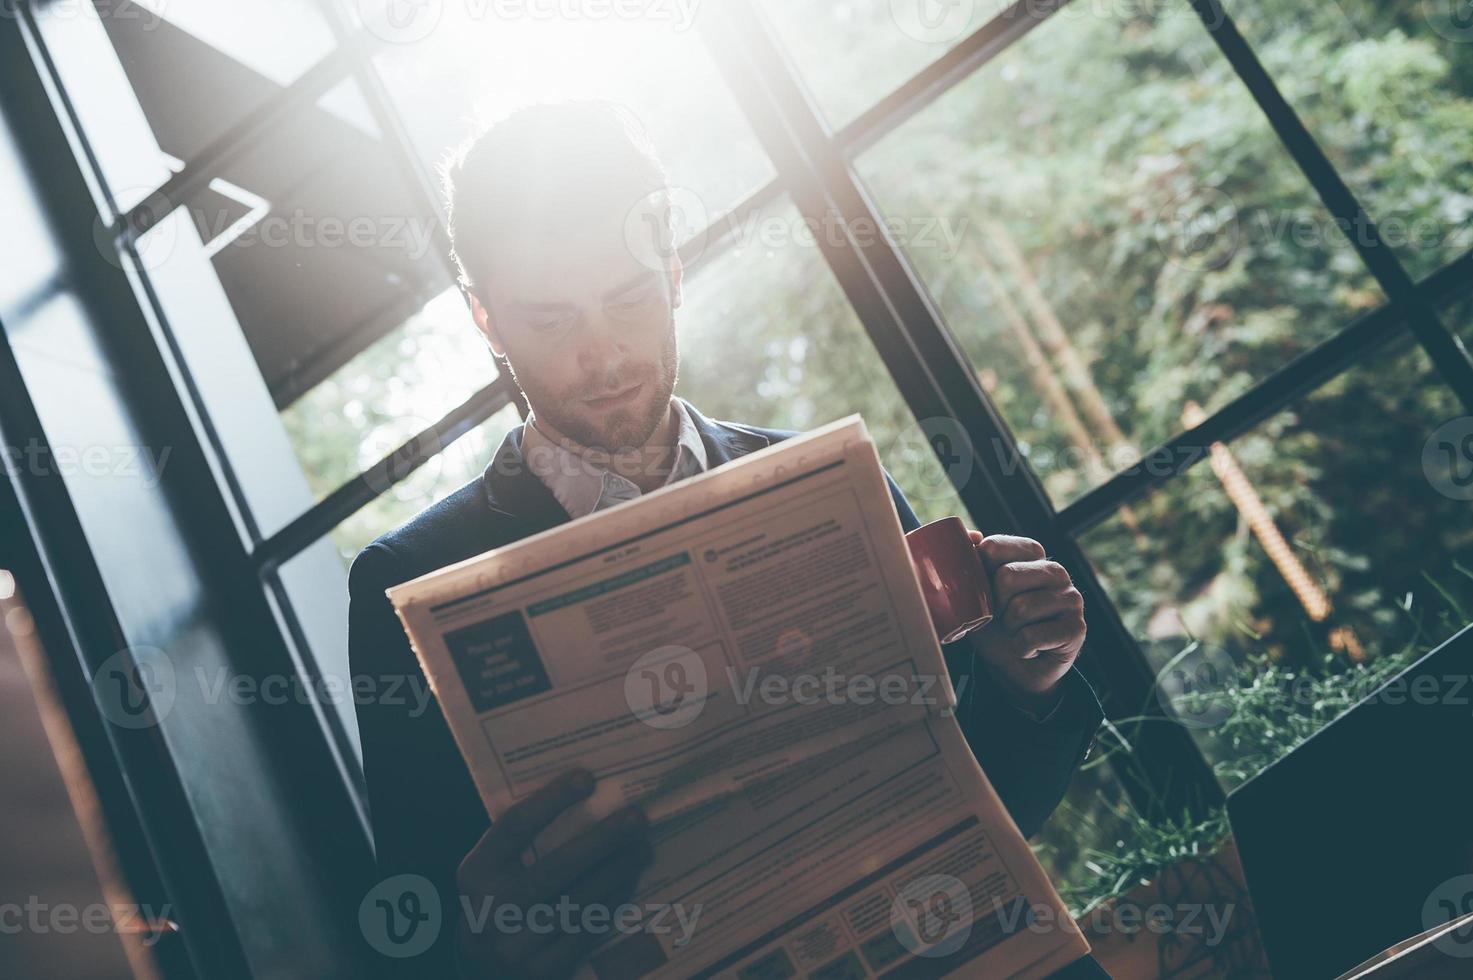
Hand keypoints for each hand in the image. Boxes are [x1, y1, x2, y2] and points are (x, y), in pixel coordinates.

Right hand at [457, 769, 652, 978]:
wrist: (484, 968)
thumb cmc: (500, 899)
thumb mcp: (495, 869)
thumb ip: (524, 840)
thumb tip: (586, 798)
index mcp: (477, 873)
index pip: (515, 827)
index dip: (552, 800)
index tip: (587, 777)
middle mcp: (492, 910)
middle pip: (557, 867)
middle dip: (602, 839)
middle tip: (636, 817)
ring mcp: (516, 945)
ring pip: (579, 901)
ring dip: (617, 871)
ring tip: (642, 848)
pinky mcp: (542, 971)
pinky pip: (586, 931)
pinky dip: (611, 902)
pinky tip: (628, 882)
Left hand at [967, 532, 1085, 708]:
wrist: (1016, 668)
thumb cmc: (996, 624)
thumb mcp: (976, 591)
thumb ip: (971, 560)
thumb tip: (970, 535)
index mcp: (1031, 554)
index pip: (994, 547)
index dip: (979, 575)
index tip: (985, 592)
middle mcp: (1055, 571)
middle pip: (1007, 577)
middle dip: (995, 606)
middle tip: (1003, 617)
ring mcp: (1071, 598)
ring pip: (1021, 608)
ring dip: (1009, 629)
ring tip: (1017, 632)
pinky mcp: (1076, 628)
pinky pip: (1031, 637)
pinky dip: (1021, 648)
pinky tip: (1030, 648)